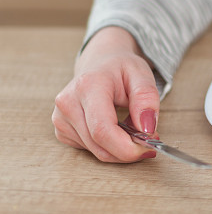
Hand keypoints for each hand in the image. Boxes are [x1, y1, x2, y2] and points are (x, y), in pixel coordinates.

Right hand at [52, 26, 160, 162]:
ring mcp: (61, 117)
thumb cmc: (121, 68)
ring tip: (133, 129)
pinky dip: (107, 146)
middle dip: (127, 150)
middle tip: (149, 141)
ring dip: (119, 148)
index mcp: (88, 86)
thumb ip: (147, 99)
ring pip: (95, 150)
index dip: (126, 148)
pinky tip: (115, 129)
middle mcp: (68, 102)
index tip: (149, 149)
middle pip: (99, 144)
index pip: (102, 130)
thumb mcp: (142, 74)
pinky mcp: (61, 129)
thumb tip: (147, 128)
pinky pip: (88, 149)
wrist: (100, 63)